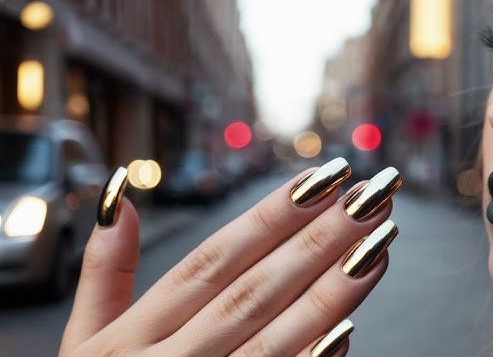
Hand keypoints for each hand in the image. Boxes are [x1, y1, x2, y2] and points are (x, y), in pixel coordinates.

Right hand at [59, 158, 401, 356]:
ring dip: (334, 288)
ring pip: (277, 336)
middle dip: (319, 239)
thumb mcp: (86, 339)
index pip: (214, 259)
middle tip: (368, 197)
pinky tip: (351, 325)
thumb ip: (103, 271)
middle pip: (256, 289)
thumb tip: (120, 199)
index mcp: (136, 334)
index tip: (321, 180)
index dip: (270, 216)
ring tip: (380, 243)